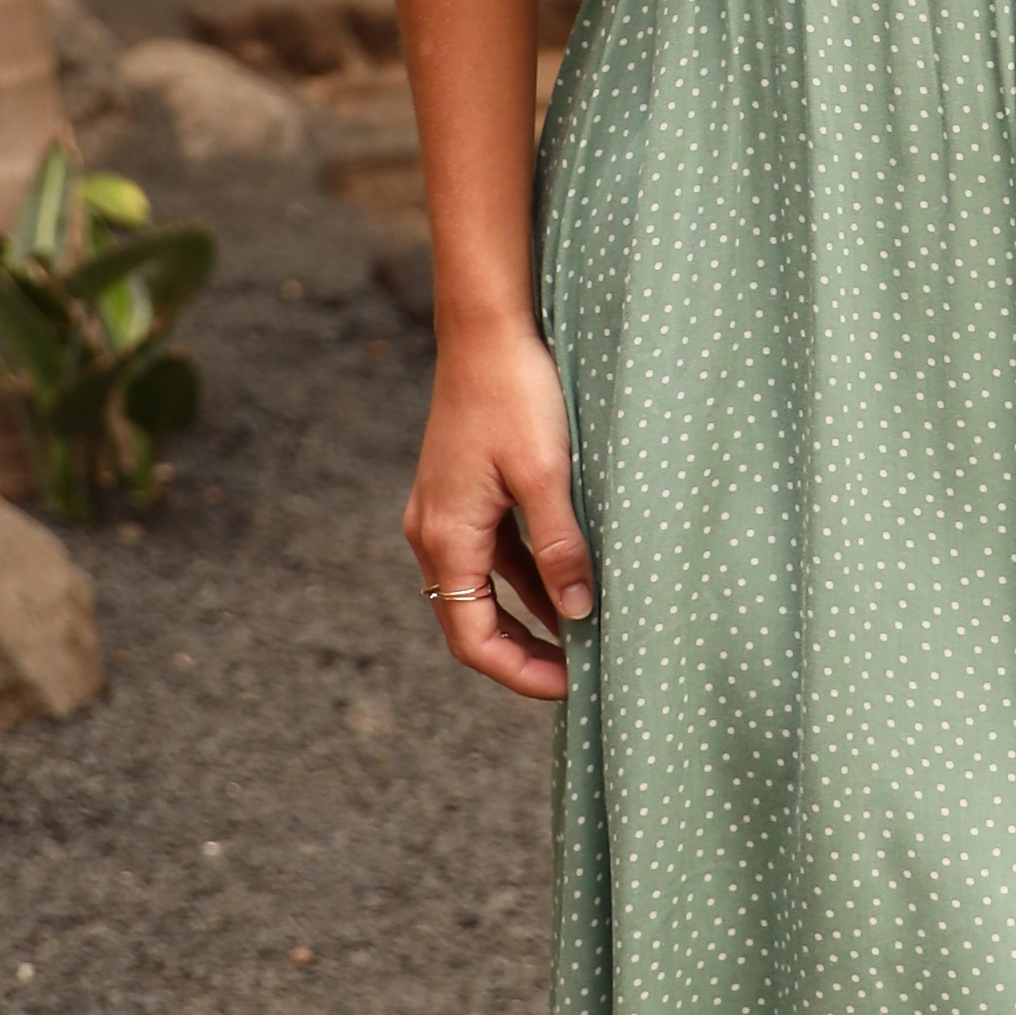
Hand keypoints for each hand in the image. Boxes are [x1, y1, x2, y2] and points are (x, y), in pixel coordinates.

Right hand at [406, 318, 593, 704]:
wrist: (487, 328)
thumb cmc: (515, 394)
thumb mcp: (546, 475)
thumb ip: (559, 548)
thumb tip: (578, 614)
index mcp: (446, 536)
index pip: (472, 637)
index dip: (520, 672)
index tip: (572, 686)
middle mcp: (432, 532)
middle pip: (470, 621)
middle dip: (524, 654)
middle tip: (581, 674)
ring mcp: (444, 512)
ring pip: (482, 589)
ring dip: (527, 617)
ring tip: (583, 637)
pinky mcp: (461, 494)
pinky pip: (490, 556)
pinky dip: (524, 579)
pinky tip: (566, 586)